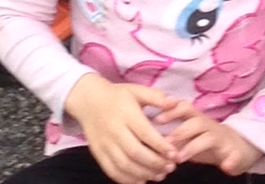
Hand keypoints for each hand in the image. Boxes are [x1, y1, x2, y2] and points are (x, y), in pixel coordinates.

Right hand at [65, 74, 180, 183]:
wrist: (89, 100)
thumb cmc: (117, 95)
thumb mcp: (136, 90)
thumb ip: (156, 97)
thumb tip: (175, 102)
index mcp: (126, 113)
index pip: (145, 133)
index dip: (160, 145)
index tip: (174, 153)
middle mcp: (114, 130)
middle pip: (135, 152)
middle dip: (155, 163)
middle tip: (171, 167)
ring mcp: (105, 144)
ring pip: (125, 165)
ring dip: (144, 174)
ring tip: (160, 175)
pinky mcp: (98, 154)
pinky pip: (112, 171)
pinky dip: (127, 180)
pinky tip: (141, 181)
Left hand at [162, 102, 262, 175]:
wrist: (239, 147)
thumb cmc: (206, 141)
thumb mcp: (190, 137)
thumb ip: (174, 136)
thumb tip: (148, 138)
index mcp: (197, 120)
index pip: (184, 109)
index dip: (172, 110)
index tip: (157, 118)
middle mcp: (209, 126)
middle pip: (195, 121)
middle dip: (179, 130)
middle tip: (165, 143)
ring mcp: (222, 139)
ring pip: (209, 137)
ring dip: (193, 147)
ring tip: (180, 159)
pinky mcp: (235, 153)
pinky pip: (234, 155)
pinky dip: (230, 161)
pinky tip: (226, 167)